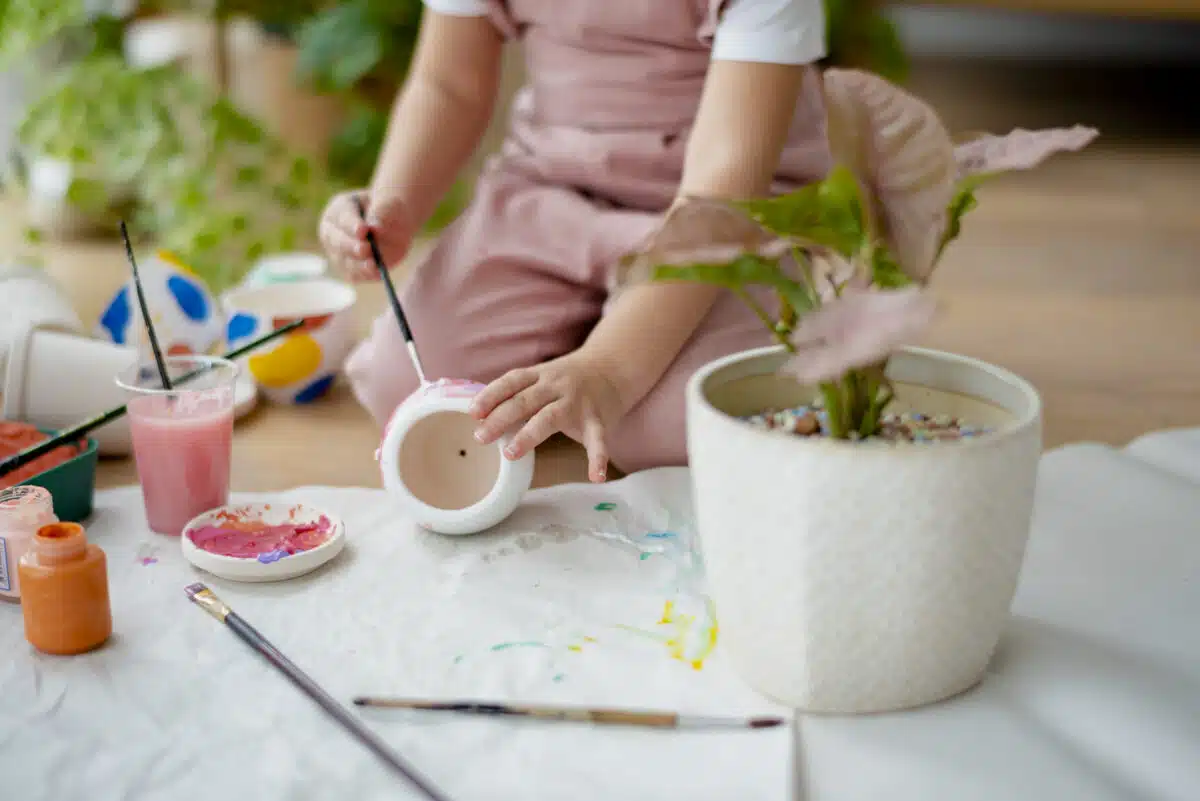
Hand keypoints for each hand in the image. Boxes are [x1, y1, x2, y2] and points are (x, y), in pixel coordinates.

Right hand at [318, 190, 414, 281]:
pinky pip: (354, 275)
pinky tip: (376, 273)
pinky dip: (364, 275)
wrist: (394, 223)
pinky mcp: (351, 269)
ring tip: (372, 265)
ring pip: (344, 261)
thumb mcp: (387, 203)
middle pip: (337, 241)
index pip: (342, 218)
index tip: (364, 230)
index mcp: (337, 211)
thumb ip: (381, 213)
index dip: (352, 225)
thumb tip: (375, 228)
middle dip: (351, 246)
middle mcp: (332, 233)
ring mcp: (339, 253)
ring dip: (358, 265)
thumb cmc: (387, 207)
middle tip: (365, 248)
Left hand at [468, 353, 629, 482]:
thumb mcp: (542, 377)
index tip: (472, 412)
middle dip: (500, 418)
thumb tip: (479, 417)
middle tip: (480, 437)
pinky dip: (598, 458)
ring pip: (550, 417)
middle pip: (524, 400)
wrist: (613, 366)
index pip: (511, 382)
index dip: (490, 395)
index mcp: (539, 376)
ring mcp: (577, 403)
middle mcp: (556, 386)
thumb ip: (517, 394)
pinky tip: (595, 476)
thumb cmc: (568, 379)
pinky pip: (597, 439)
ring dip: (528, 435)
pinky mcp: (597, 419)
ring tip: (510, 453)